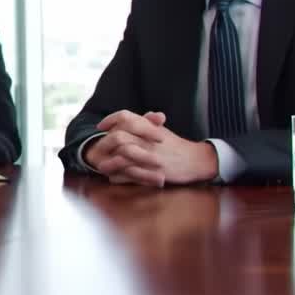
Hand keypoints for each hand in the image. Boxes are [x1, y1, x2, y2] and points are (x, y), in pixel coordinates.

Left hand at [87, 111, 218, 186]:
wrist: (196, 160)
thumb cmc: (176, 145)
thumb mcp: (160, 131)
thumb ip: (144, 123)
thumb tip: (126, 118)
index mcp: (149, 126)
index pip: (125, 116)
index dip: (110, 120)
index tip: (101, 126)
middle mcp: (148, 139)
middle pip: (119, 136)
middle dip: (105, 143)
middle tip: (98, 149)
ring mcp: (151, 155)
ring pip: (122, 155)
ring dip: (109, 162)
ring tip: (101, 166)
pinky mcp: (153, 171)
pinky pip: (131, 173)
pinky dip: (119, 176)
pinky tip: (113, 177)